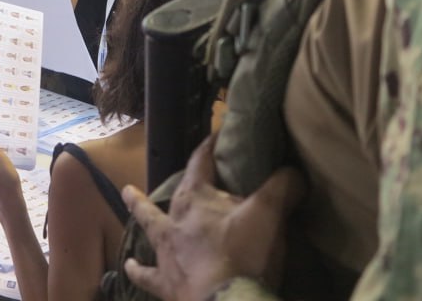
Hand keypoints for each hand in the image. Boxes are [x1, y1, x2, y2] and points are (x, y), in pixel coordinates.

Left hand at [122, 136, 304, 300]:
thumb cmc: (245, 254)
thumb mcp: (270, 213)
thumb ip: (283, 186)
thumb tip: (294, 172)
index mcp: (195, 200)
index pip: (200, 163)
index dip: (208, 147)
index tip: (216, 135)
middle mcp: (173, 224)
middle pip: (164, 200)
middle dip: (155, 190)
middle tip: (130, 188)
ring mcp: (166, 256)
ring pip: (147, 231)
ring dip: (138, 218)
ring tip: (127, 207)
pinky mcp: (166, 286)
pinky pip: (146, 277)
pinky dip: (138, 272)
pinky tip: (130, 268)